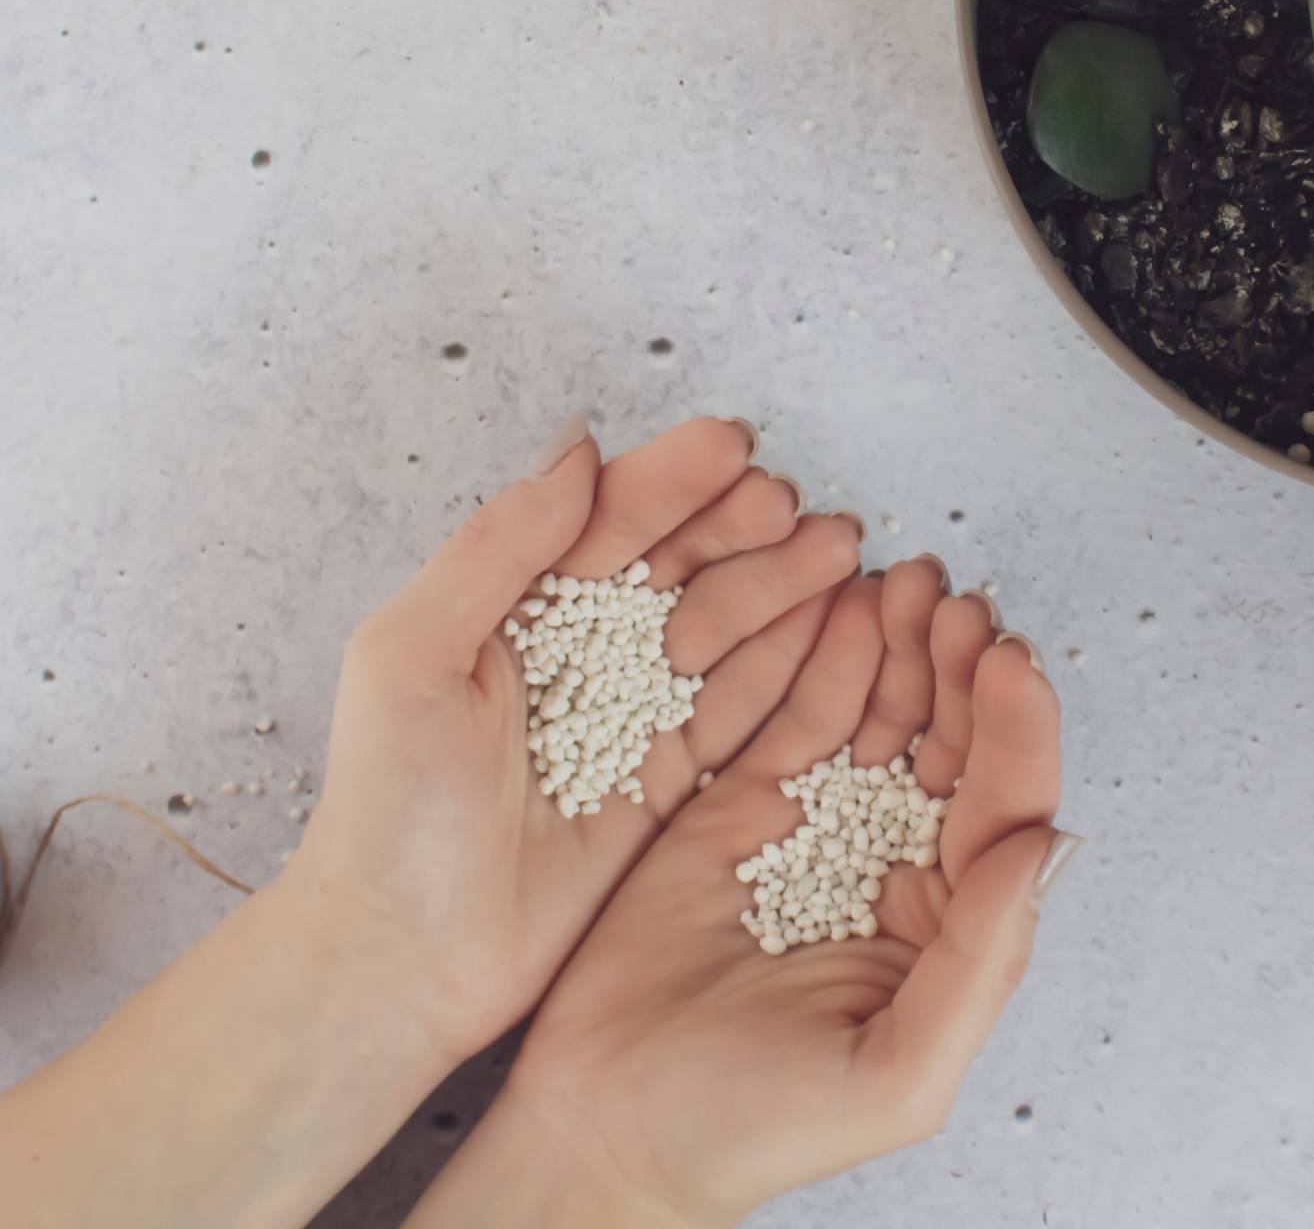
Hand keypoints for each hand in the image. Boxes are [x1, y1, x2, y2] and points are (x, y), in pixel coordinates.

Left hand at [286, 414, 861, 1066]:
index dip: (671, 481)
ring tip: (836, 548)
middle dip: (743, 526)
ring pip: (726, 628)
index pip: (608, 521)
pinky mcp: (673, 782)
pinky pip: (743, 709)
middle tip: (792, 506)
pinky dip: (792, 663)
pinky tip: (834, 622)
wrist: (401, 959)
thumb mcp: (408, 655)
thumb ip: (495, 548)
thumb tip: (576, 447)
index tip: (730, 448)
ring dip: (784, 582)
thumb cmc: (384, 809)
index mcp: (516, 606)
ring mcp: (633, 715)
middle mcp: (583, 651)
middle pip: (682, 566)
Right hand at [409, 558, 1072, 1228]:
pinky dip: (824, 650)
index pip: (1005, 803)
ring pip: (884, 708)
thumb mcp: (898, 1076)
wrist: (607, 1133)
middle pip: (954, 737)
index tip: (1007, 662)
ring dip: (903, 640)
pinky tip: (841, 602)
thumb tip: (1044, 846)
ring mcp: (822, 822)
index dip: (1015, 728)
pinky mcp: (742, 801)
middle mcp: (900, 861)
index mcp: (953, 923)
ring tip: (906, 585)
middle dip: (960, 662)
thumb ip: (983, 962)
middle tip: (952, 603)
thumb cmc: (755, 1129)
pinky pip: (798, 710)